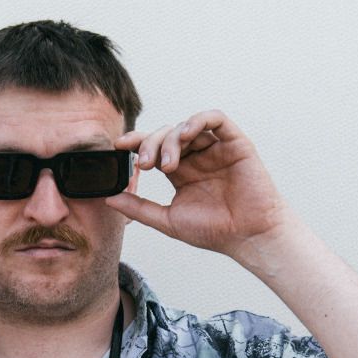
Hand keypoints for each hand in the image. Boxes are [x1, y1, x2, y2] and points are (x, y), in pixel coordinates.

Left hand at [107, 110, 287, 260]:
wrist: (248, 237)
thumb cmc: (214, 231)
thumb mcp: (167, 220)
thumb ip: (139, 208)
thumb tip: (108, 197)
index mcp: (181, 171)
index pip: (154, 148)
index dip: (136, 142)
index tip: (118, 147)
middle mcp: (197, 156)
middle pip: (166, 135)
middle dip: (150, 144)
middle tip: (145, 164)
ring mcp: (216, 148)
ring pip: (187, 126)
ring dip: (172, 139)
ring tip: (167, 164)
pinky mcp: (236, 143)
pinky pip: (216, 119)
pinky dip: (198, 120)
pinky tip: (187, 133)